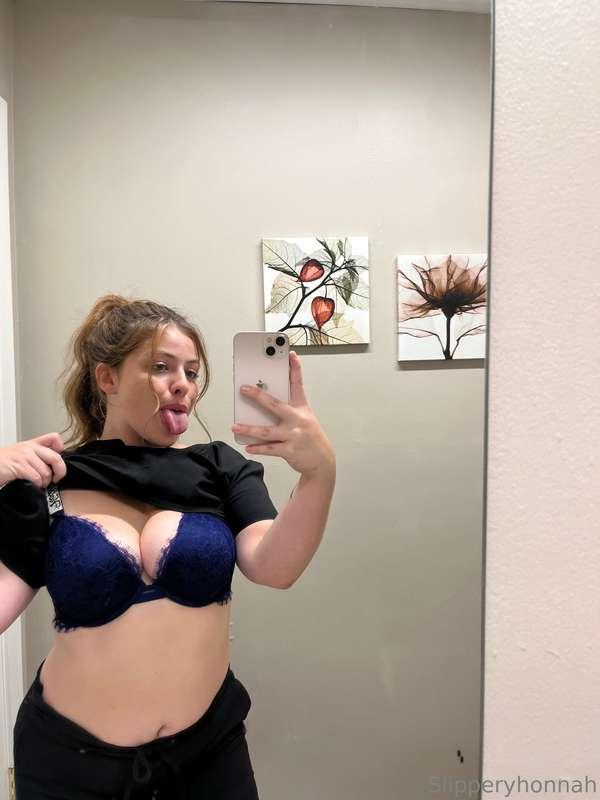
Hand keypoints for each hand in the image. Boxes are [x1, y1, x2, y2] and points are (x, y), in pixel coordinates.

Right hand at [0, 432, 66, 488]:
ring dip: (45, 482)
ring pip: (46, 471)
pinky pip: (37, 477)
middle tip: (56, 478)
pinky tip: (33, 485)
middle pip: (55, 457)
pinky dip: (37, 485)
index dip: (61, 449)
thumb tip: (53, 466)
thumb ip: (36, 456)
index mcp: (31, 444)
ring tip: (39, 483)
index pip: (54, 438)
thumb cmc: (3, 464)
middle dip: (60, 471)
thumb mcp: (21, 455)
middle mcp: (29, 448)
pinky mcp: (19, 466)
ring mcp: (24, 456)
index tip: (58, 461)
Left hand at [230, 351, 334, 476]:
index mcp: (302, 408)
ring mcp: (294, 435)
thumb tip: (262, 406)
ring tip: (235, 426)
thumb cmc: (310, 438)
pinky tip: (247, 446)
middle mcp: (298, 420)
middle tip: (243, 389)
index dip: (295, 368)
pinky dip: (257, 448)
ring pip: (267, 431)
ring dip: (249, 428)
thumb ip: (288, 411)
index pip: (298, 384)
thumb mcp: (305, 419)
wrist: (322, 462)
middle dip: (258, 396)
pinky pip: (269, 448)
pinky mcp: (290, 450)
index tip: (290, 354)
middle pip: (275, 405)